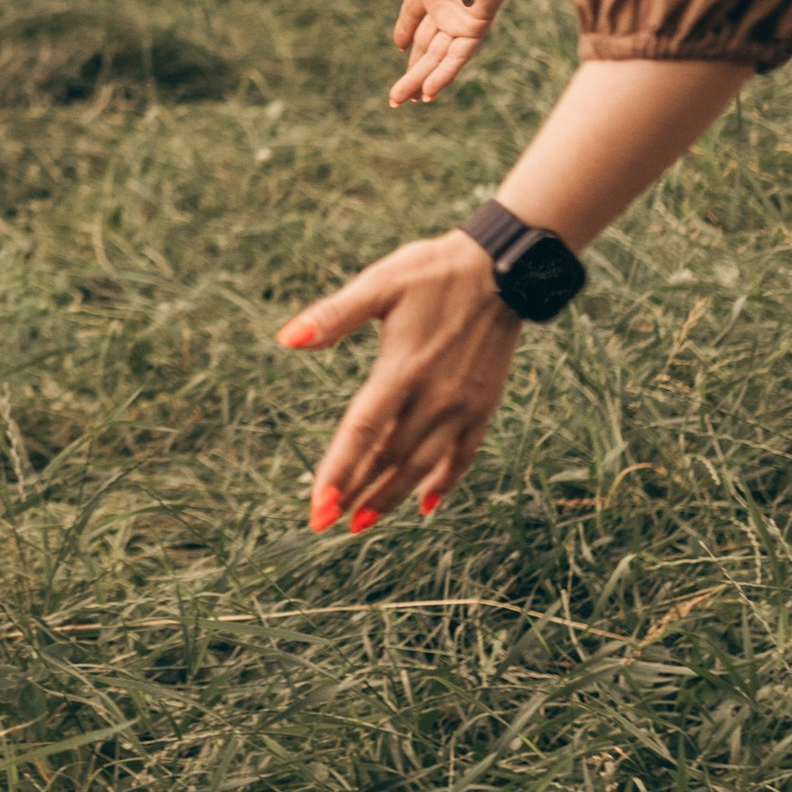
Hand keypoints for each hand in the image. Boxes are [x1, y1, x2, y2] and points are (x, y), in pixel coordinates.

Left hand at [277, 228, 521, 530]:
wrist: (504, 268)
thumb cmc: (432, 272)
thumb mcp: (380, 284)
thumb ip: (334, 315)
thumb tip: (286, 338)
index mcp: (402, 369)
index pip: (363, 432)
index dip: (339, 472)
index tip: (317, 508)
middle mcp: (434, 396)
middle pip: (389, 457)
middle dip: (357, 493)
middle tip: (327, 524)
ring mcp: (463, 405)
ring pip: (423, 465)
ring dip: (392, 496)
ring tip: (363, 522)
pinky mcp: (484, 406)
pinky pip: (463, 455)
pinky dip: (443, 482)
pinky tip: (426, 504)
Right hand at [358, 0, 522, 108]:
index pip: (414, 11)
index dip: (406, 28)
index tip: (399, 45)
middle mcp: (446, 3)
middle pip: (425, 44)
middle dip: (411, 68)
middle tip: (396, 94)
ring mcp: (460, 17)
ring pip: (437, 57)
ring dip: (419, 80)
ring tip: (400, 102)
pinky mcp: (475, 27)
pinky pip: (457, 57)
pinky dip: (443, 75)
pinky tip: (427, 94)